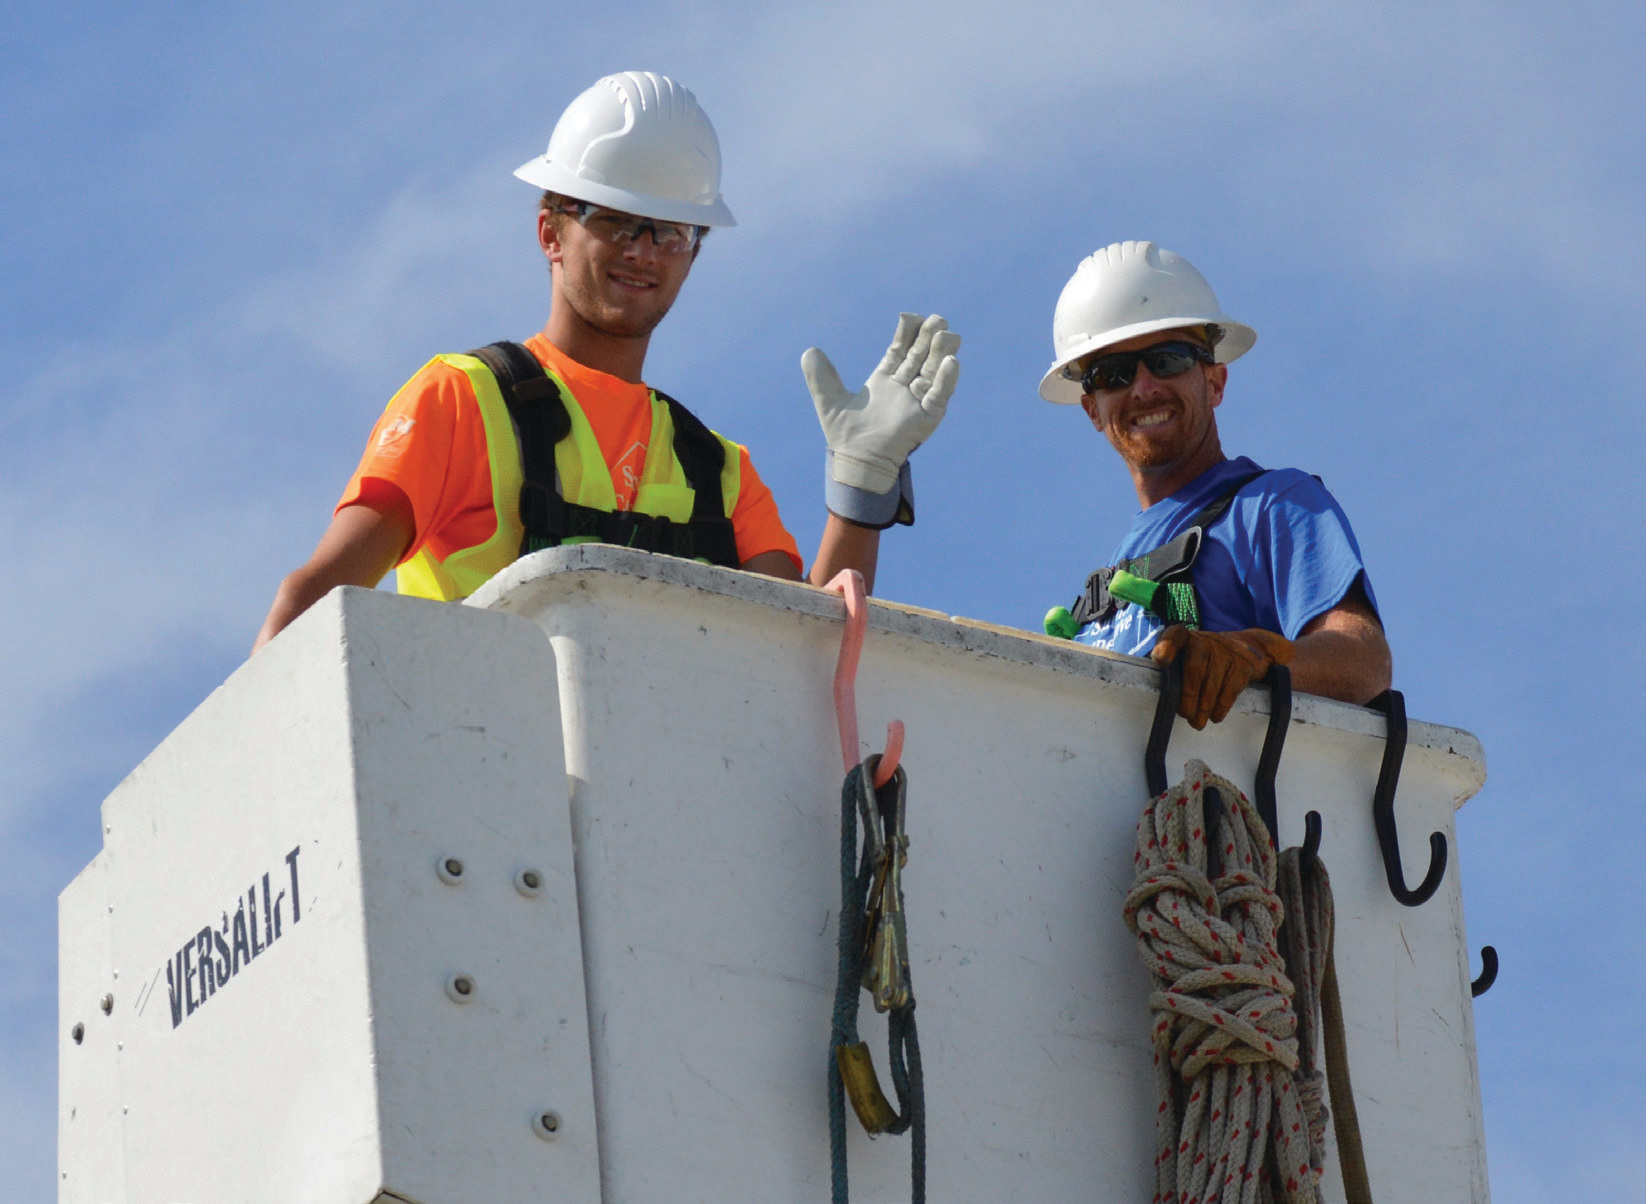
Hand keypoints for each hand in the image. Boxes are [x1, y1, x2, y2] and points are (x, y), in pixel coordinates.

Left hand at [803, 313, 960, 493]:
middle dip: (929, 337)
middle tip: (937, 319)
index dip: (908, 332)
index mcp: (885, 380)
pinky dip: (946, 380)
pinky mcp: (927, 418)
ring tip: (947, 334)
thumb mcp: (829, 400)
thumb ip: (820, 377)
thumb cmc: (845, 436)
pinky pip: (939, 396)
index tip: (911, 316)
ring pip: (934, 372)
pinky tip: (951, 362)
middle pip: (922, 356)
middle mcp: (904, 388)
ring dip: (942, 352)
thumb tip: (809, 351)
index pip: (901, 350)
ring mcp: (917, 402)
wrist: (856, 463)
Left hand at [1151, 626, 1294, 729]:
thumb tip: (1159, 693)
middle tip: (1185, 714)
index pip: (1174, 635)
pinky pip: (1230, 689)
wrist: (1240, 649)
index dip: (1166, 646)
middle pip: (1194, 668)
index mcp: (1184, 636)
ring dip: (1203, 707)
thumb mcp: (1183, 654)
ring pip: (1213, 683)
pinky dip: (1221, 706)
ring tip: (1197, 722)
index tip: (1160, 659)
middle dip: (1188, 696)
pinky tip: (1214, 716)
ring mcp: (1226, 651)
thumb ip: (1169, 667)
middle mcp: (1205, 640)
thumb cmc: (1200, 658)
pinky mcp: (1243, 664)